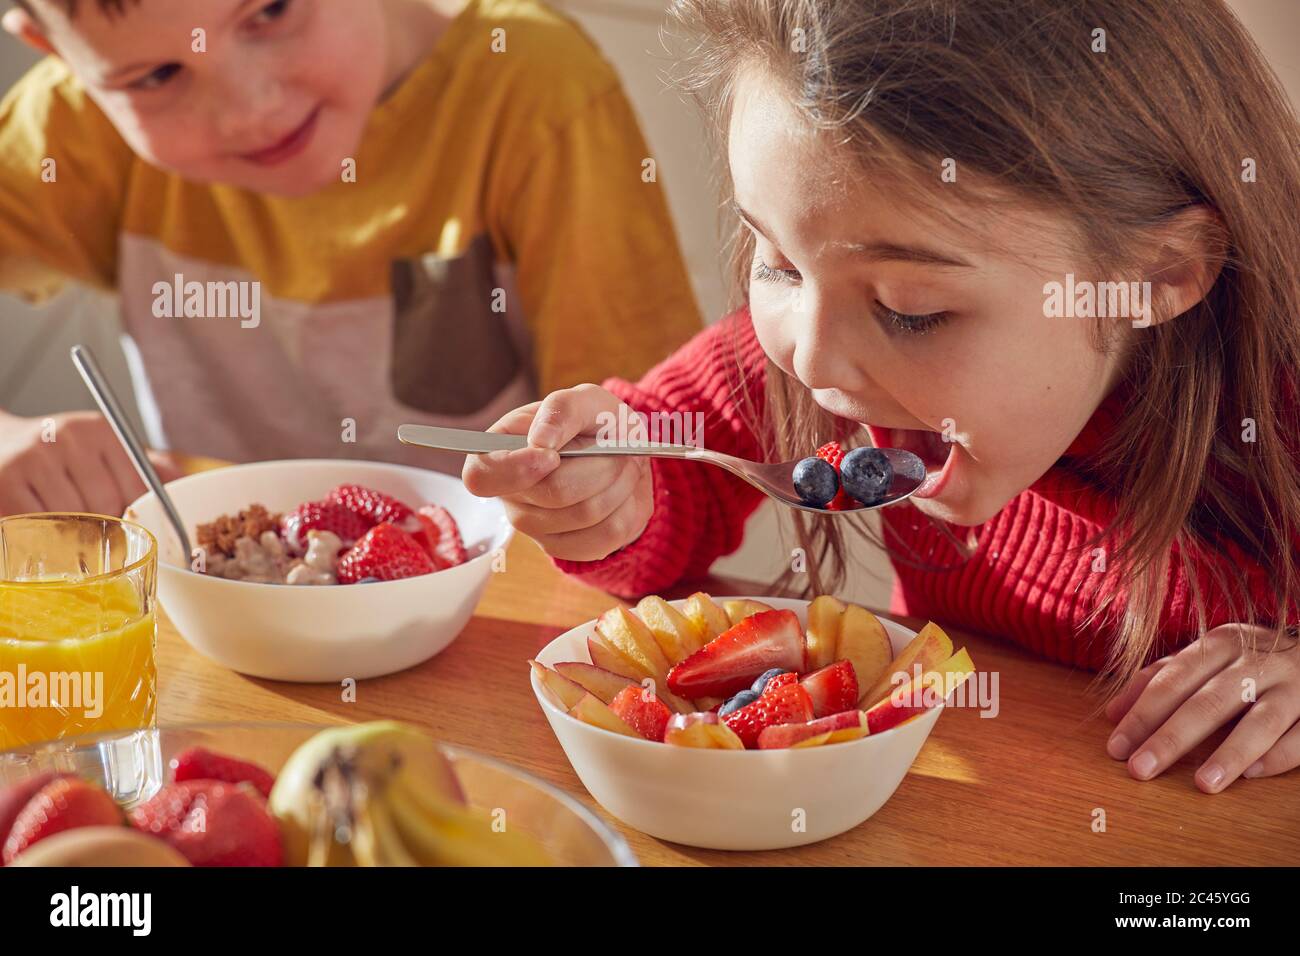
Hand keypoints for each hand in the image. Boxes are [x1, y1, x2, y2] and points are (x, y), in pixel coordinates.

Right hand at [0, 410, 182, 517]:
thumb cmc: (59, 454)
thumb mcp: (103, 448)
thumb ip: (143, 467)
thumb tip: (186, 484)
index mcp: (103, 431)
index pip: (137, 488)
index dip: (135, 516)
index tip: (129, 530)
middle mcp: (70, 437)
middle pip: (106, 506)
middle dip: (103, 528)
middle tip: (94, 535)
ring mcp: (35, 457)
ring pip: (73, 518)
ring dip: (71, 535)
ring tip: (66, 529)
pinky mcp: (5, 479)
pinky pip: (37, 524)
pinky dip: (42, 535)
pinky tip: (41, 528)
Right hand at [461, 384, 653, 561]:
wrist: (624, 456)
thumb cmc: (595, 425)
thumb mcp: (586, 401)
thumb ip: (561, 409)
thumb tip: (540, 439)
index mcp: (499, 453)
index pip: (481, 476)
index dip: (516, 469)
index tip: (552, 455)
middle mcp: (510, 496)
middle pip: (555, 493)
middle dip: (599, 465)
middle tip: (615, 450)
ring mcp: (535, 529)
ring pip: (587, 513)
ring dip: (619, 484)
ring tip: (622, 466)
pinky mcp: (566, 549)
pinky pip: (607, 535)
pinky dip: (628, 507)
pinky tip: (622, 493)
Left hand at [1105, 623, 1299, 791]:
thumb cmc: (1249, 659)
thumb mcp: (1206, 657)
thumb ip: (1161, 679)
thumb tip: (1113, 713)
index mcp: (1221, 644)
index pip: (1172, 681)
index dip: (1142, 714)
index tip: (1116, 746)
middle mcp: (1256, 662)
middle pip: (1208, 702)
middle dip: (1170, 738)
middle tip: (1140, 769)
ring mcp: (1294, 686)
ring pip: (1260, 721)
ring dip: (1229, 753)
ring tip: (1202, 784)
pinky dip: (1277, 756)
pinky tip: (1252, 774)